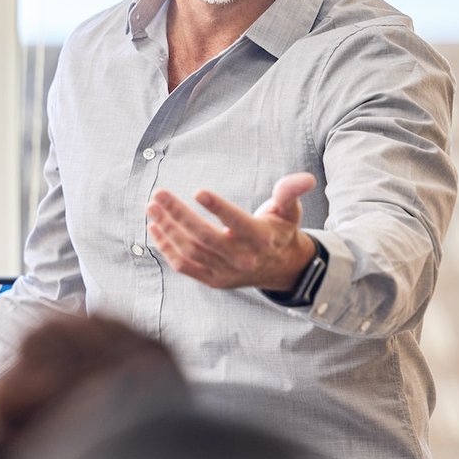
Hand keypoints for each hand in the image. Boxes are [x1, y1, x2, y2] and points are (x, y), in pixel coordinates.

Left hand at [146, 171, 316, 290]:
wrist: (281, 268)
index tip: (198, 191)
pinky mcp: (213, 280)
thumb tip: (305, 178)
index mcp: (261, 239)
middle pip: (205, 237)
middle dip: (178, 215)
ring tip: (152, 207)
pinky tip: (155, 228)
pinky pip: (184, 266)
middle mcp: (242, 258)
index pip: (237, 223)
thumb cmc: (279, 231)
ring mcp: (225, 272)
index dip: (218, 208)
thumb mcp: (288, 210)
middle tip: (159, 194)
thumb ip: (290, 192)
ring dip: (168, 228)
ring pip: (190, 250)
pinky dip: (167, 248)